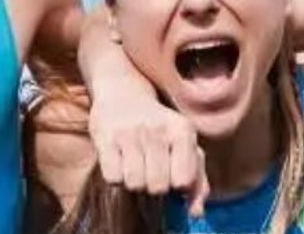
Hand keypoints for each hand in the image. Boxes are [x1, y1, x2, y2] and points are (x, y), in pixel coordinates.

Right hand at [89, 88, 209, 215]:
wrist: (124, 92)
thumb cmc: (160, 127)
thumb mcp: (184, 145)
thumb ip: (197, 180)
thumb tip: (196, 213)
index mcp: (183, 130)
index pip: (183, 180)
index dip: (176, 184)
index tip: (171, 172)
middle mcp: (158, 129)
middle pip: (158, 187)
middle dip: (154, 185)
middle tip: (150, 169)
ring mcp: (130, 132)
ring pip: (135, 184)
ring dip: (134, 182)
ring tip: (135, 165)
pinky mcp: (105, 136)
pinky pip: (113, 177)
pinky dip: (116, 176)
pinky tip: (119, 160)